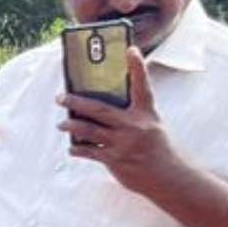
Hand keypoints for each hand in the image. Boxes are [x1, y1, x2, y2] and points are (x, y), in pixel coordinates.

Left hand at [57, 47, 180, 197]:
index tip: (130, 49)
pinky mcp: (115, 160)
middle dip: (77, 102)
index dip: (137, 67)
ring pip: (89, 130)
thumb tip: (99, 109)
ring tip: (61, 123)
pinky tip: (72, 147)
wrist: (167, 177)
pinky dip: (78, 149)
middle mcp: (135, 126)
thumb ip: (131, 116)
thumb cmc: (156, 148)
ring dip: (71, 125)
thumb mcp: (151, 126)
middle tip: (60, 96)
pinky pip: (89, 151)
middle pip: (100, 109)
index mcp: (147, 114)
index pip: (142, 86)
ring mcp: (124, 143)